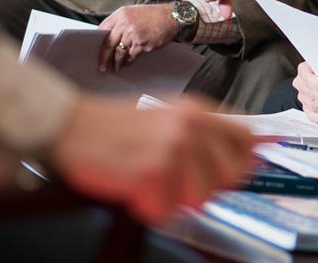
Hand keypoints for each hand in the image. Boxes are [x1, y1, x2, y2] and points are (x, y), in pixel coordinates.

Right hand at [48, 95, 258, 223]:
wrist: (69, 126)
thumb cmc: (115, 125)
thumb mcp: (169, 115)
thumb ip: (206, 131)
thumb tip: (248, 153)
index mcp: (198, 110)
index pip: (247, 139)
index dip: (243, 162)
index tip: (231, 174)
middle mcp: (191, 125)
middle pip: (229, 174)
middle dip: (205, 187)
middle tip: (177, 183)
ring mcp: (173, 147)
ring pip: (200, 197)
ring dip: (174, 198)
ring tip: (151, 182)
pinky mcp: (152, 170)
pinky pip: (166, 208)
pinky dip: (149, 206)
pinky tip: (134, 188)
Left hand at [98, 4, 178, 71]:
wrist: (171, 16)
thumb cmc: (153, 15)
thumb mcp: (133, 12)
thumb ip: (121, 22)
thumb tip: (110, 36)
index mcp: (121, 15)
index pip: (103, 30)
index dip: (98, 42)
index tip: (96, 51)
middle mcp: (125, 24)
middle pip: (108, 44)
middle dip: (104, 58)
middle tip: (102, 66)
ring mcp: (134, 35)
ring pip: (120, 52)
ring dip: (118, 61)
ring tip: (117, 66)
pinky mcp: (143, 44)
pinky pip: (133, 55)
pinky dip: (130, 60)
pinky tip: (129, 62)